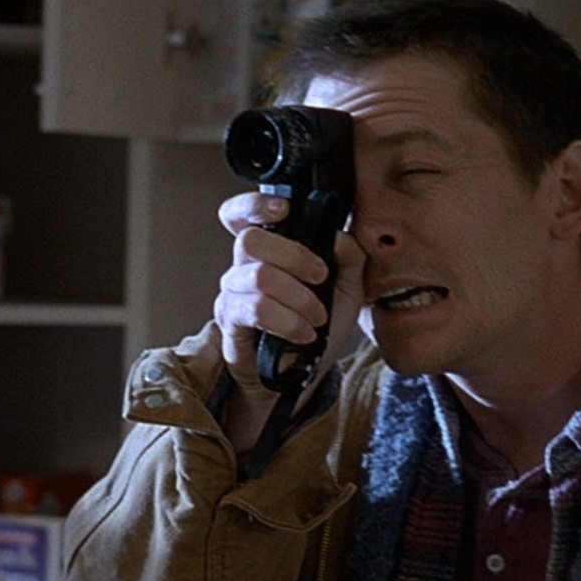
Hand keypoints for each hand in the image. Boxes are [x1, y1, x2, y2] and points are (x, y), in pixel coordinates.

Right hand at [213, 193, 365, 451]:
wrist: (304, 375)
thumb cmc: (318, 326)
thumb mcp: (347, 289)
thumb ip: (349, 258)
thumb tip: (338, 236)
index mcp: (267, 251)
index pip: (239, 215)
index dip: (253, 205)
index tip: (284, 211)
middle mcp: (242, 268)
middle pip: (251, 240)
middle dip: (296, 257)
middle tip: (320, 278)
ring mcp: (232, 296)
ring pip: (259, 277)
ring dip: (299, 298)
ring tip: (317, 317)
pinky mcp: (231, 325)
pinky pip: (256, 310)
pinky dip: (288, 320)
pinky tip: (304, 333)